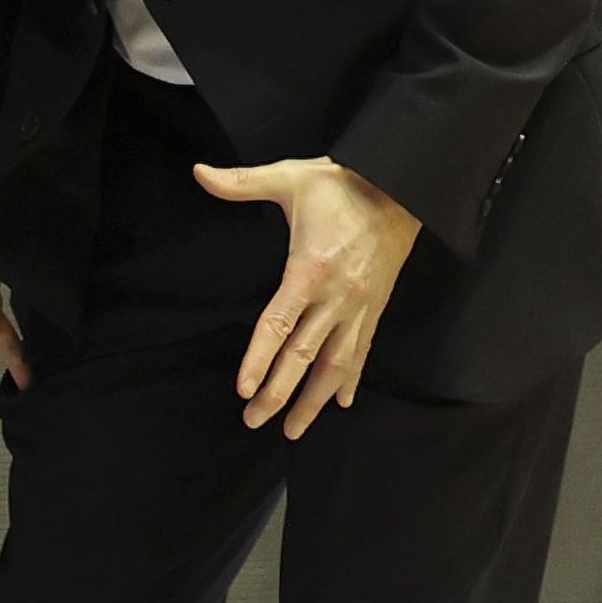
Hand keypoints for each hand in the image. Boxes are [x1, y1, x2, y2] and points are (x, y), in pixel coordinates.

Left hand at [193, 156, 421, 439]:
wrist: (402, 186)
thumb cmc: (341, 184)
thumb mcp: (289, 177)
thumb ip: (242, 182)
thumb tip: (199, 172)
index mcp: (309, 270)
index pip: (278, 325)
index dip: (259, 360)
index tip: (244, 389)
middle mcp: (335, 297)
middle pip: (303, 356)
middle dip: (278, 394)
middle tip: (254, 420)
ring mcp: (358, 307)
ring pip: (335, 365)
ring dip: (314, 400)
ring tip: (294, 429)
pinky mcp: (376, 308)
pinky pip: (362, 351)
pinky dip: (351, 379)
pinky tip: (341, 401)